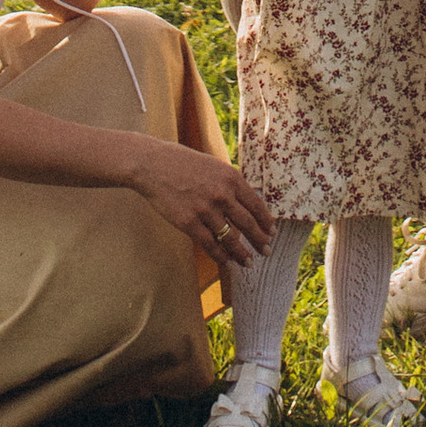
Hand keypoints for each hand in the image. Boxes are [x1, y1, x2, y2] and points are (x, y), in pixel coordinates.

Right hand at [129, 137, 274, 270]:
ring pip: (230, 238)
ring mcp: (205, 210)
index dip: (266, 222)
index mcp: (231, 177)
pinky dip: (221, 256)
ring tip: (249, 262)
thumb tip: (246, 203)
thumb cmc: (183, 163)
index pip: (256, 204)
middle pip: (247, 224)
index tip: (272, 233)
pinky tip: (227, 261)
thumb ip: (230, 183)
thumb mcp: (214, 166)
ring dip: (242, 253)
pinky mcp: (188, 223)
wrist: (153, 165)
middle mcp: (221, 194)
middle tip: (267, 251)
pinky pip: (210, 244)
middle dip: (260, 240)